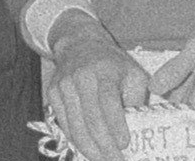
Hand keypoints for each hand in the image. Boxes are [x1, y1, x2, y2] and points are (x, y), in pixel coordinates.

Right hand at [47, 11, 149, 160]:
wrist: (81, 44)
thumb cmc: (113, 64)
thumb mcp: (132, 72)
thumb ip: (137, 98)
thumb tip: (141, 128)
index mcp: (105, 70)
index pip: (108, 100)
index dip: (115, 124)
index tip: (125, 144)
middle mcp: (81, 76)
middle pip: (90, 118)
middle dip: (104, 145)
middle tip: (116, 160)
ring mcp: (64, 85)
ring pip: (75, 126)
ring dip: (89, 149)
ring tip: (103, 160)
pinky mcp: (53, 94)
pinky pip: (65, 124)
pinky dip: (76, 141)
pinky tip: (89, 150)